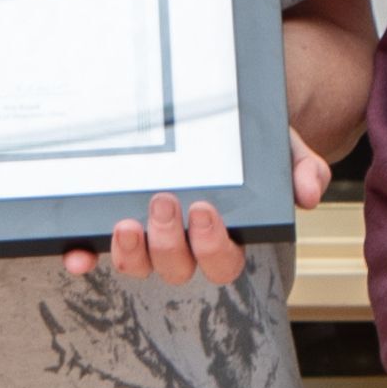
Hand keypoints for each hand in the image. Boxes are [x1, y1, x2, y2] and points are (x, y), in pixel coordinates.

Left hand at [71, 140, 316, 289]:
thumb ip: (301, 167)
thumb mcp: (279, 146)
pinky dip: (84, 256)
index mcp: (226, 235)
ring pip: (139, 268)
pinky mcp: (115, 231)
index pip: (223, 260)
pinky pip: (97, 254)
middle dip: (169, 244)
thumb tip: (310, 193)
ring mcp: (148, 242)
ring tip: (125, 222)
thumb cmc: (248, 143)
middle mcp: (185, 247)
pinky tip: (75, 251)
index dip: (212, 245)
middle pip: (178, 268)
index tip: (204, 209)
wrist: (212, 119)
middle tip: (164, 203)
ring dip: (130, 255)